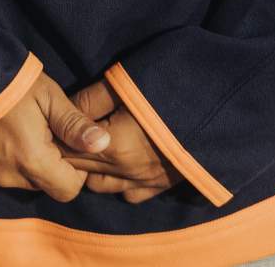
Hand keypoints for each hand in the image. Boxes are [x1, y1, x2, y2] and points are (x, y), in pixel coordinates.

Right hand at [0, 70, 110, 202]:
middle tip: (38, 128)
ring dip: (19, 160)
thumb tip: (104, 144)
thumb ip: (73, 123)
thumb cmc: (3, 80)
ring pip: (15, 180)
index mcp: (32, 160)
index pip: (69, 189)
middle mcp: (7, 178)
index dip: (74, 169)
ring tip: (11, 126)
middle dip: (46, 162)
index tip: (65, 142)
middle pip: (41, 184)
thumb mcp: (45, 93)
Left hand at [58, 80, 177, 203]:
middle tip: (60, 134)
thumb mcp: (126, 81)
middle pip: (82, 169)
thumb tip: (66, 108)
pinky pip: (129, 193)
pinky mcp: (165, 184)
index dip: (57, 136)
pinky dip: (116, 182)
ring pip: (102, 185)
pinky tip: (116, 164)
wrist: (225, 106)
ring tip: (86, 147)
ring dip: (90, 169)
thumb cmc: (173, 84)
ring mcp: (147, 182)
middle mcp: (127, 171)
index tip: (49, 123)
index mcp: (114, 146)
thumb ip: (92, 98)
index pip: (69, 149)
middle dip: (69, 153)